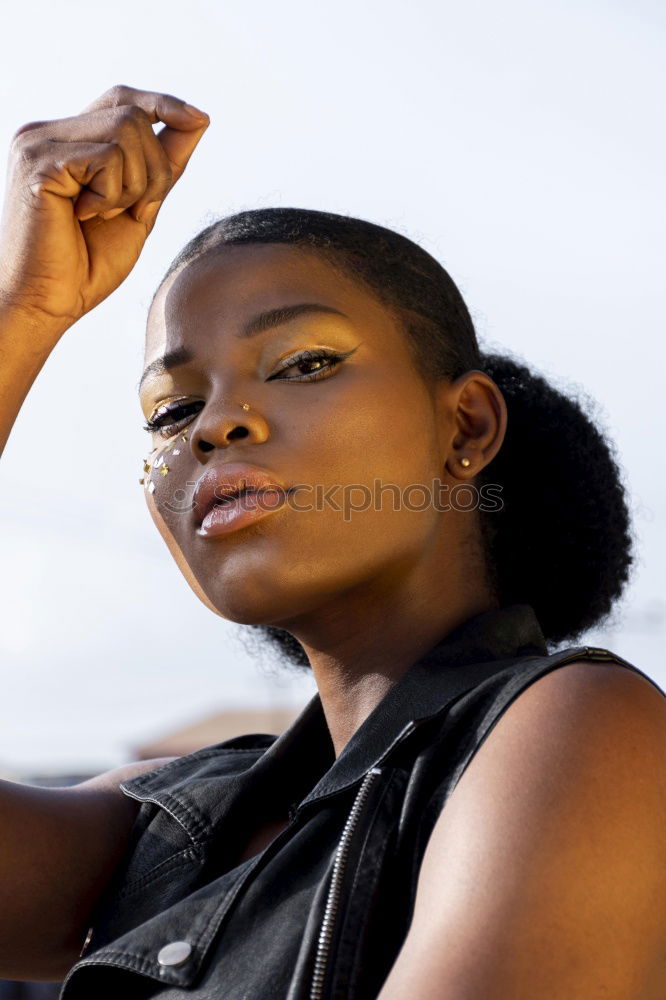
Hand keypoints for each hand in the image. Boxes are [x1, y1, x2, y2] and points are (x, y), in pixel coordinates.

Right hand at [0, 84, 208, 333]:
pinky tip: (83, 216)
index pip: (123, 100)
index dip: (163, 104)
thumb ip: (163, 165)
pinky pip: (108, 158)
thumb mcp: (139, 208)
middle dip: (154, 169)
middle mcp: (47, 132)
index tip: (200, 119)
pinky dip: (112, 194)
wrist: (45, 305)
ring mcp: (38, 143)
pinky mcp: (40, 162)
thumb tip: (198, 118)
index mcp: (66, 141)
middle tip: (128, 211)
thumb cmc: (85, 267)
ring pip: (126, 131)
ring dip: (134, 184)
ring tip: (101, 215)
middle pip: (133, 115)